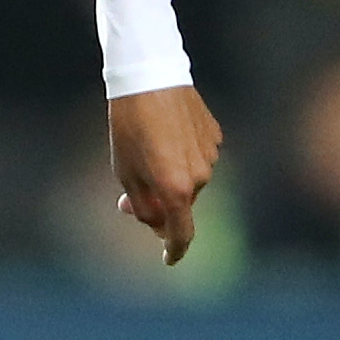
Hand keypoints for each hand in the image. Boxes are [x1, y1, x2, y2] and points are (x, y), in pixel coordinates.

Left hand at [108, 84, 222, 265]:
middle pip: (181, 203)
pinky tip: (165, 134)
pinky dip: (182, 155)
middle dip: (160, 204)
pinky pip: (198, 156)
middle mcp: (201, 176)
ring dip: (170, 176)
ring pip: (190, 179)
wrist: (149, 79)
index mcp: (176, 189)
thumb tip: (156, 225)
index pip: (181, 233)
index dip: (173, 250)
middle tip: (128, 194)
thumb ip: (142, 204)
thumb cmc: (129, 127)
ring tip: (146, 147)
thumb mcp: (124, 170)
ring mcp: (212, 155)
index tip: (168, 260)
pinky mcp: (215, 135)